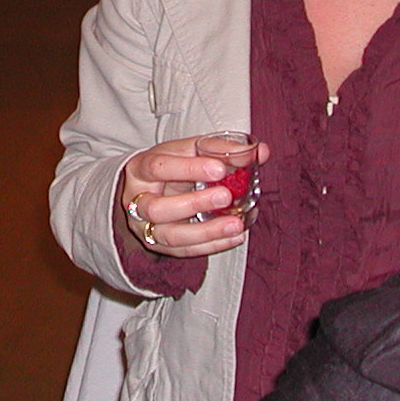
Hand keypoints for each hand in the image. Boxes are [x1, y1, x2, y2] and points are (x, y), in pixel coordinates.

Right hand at [118, 136, 269, 258]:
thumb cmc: (172, 167)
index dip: (187, 169)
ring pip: (170, 236)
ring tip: (236, 224)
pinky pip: (184, 251)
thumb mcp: (188, 151)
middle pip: (157, 208)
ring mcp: (145, 227)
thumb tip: (261, 152)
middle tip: (226, 196)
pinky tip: (234, 236)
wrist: (148, 189)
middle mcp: (137, 201)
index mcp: (140, 169)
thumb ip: (222, 149)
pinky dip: (211, 245)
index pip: (158, 167)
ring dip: (206, 231)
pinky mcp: (160, 246)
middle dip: (194, 203)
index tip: (219, 168)